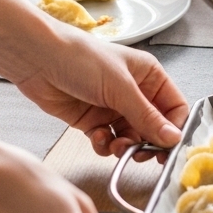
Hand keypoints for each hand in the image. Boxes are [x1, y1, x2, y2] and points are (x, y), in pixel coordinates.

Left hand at [0, 0, 186, 155]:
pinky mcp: (92, 121)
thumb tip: (173, 138)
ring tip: (116, 145)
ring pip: (131, 138)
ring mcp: (112, 108)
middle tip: (143, 155)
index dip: (174, 128)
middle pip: (153, 127)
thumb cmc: (80, 58)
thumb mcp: (120, 88)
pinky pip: (107, 142)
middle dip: (148, 142)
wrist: (37, 60)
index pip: (174, 107)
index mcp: (148, 76)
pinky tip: (97, 137)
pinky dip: (104, 145)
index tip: (169, 148)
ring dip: (125, 147)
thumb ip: (147, 117)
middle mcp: (133, 92)